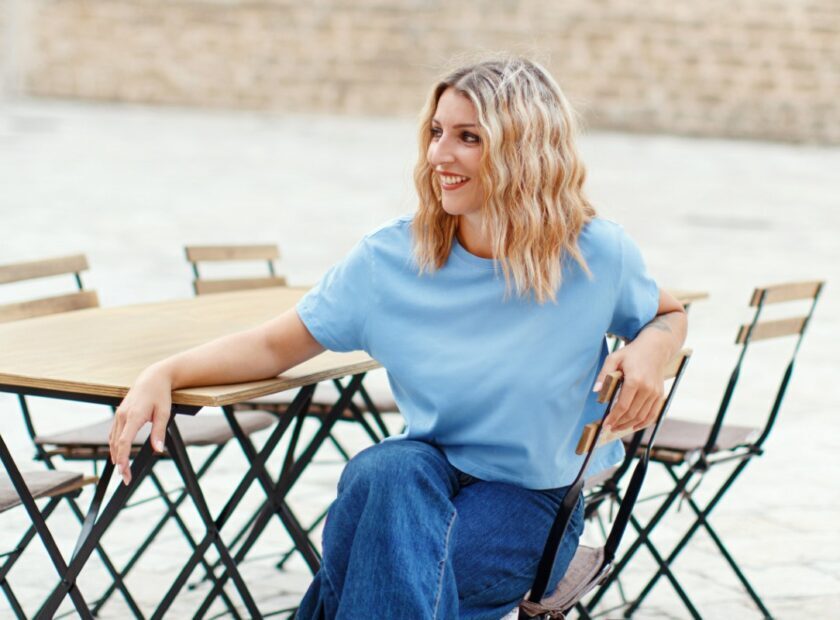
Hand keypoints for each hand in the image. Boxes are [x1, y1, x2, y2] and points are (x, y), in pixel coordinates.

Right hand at [109, 365, 172, 484]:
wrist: (153, 378)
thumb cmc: (160, 395)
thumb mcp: (164, 413)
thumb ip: (159, 432)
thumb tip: (158, 450)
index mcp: (133, 416)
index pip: (124, 442)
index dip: (122, 459)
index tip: (124, 473)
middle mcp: (122, 416)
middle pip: (116, 445)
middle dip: (119, 463)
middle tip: (126, 478)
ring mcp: (119, 415)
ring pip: (113, 440)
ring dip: (116, 456)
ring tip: (122, 470)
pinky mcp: (119, 415)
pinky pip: (114, 433)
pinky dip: (115, 446)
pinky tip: (118, 454)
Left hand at [594, 343, 665, 433]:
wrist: (655, 348)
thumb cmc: (632, 353)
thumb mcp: (614, 358)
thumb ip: (604, 374)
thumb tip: (596, 391)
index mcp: (635, 380)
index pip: (623, 406)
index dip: (613, 417)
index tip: (605, 424)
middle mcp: (647, 389)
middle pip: (632, 414)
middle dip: (619, 423)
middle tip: (609, 428)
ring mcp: (655, 393)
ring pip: (642, 417)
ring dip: (629, 425)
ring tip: (618, 428)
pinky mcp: (660, 395)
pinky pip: (653, 414)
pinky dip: (643, 423)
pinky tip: (634, 427)